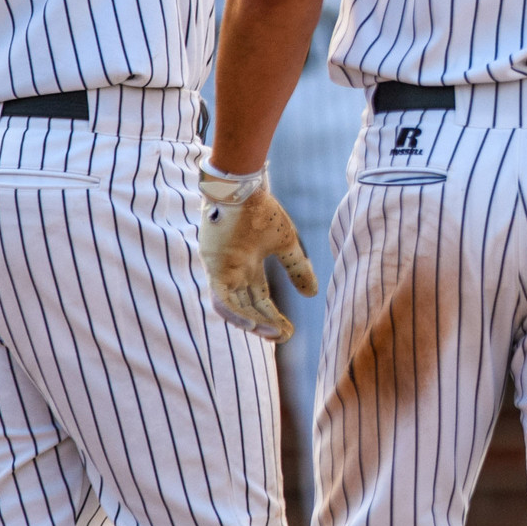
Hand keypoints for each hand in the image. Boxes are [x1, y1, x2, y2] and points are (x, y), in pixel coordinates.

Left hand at [198, 167, 317, 338]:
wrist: (242, 188)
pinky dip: (235, 314)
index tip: (289, 331)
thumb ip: (297, 267)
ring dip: (252, 323)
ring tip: (272, 333)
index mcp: (249, 267)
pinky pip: (222, 298)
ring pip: (233, 307)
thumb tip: (312, 294)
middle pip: (247, 307)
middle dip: (265, 324)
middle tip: (282, 337)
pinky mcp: (214, 267)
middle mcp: (234, 273)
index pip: (260, 299)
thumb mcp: (286, 243)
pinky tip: (252, 324)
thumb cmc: (262, 211)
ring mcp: (222, 271)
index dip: (273, 317)